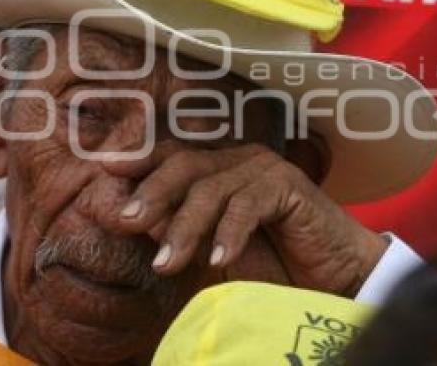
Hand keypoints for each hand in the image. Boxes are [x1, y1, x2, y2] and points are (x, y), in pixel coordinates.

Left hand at [116, 144, 387, 296]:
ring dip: (186, 227)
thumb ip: (177, 231)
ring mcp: (265, 169)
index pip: (172, 157)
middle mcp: (239, 160)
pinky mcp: (289, 184)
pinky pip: (248, 204)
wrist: (331, 279)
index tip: (104, 172)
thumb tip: (126, 218)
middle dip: (153, 193)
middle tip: (126, 221)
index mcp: (219, 169)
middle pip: (185, 165)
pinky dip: (229, 232)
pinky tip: (217, 261)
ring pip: (212, 188)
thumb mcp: (210, 251)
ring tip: (168, 263)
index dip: (139, 161)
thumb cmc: (271, 266)